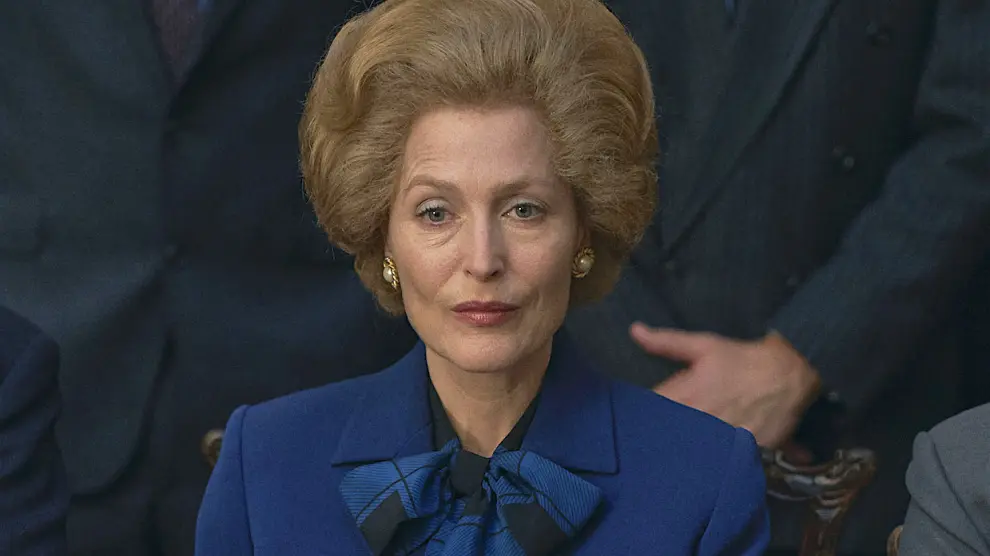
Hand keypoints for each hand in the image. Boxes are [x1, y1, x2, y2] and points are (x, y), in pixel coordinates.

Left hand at [630, 323, 821, 447]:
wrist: (789, 374)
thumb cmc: (742, 359)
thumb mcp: (703, 345)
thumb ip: (666, 342)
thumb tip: (634, 331)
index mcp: (687, 394)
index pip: (652, 411)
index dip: (640, 416)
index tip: (634, 418)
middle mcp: (702, 418)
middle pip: (668, 436)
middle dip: (660, 436)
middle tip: (655, 437)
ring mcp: (721, 438)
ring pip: (691, 453)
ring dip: (682, 452)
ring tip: (676, 453)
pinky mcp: (741, 453)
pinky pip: (719, 465)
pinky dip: (710, 465)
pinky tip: (705, 464)